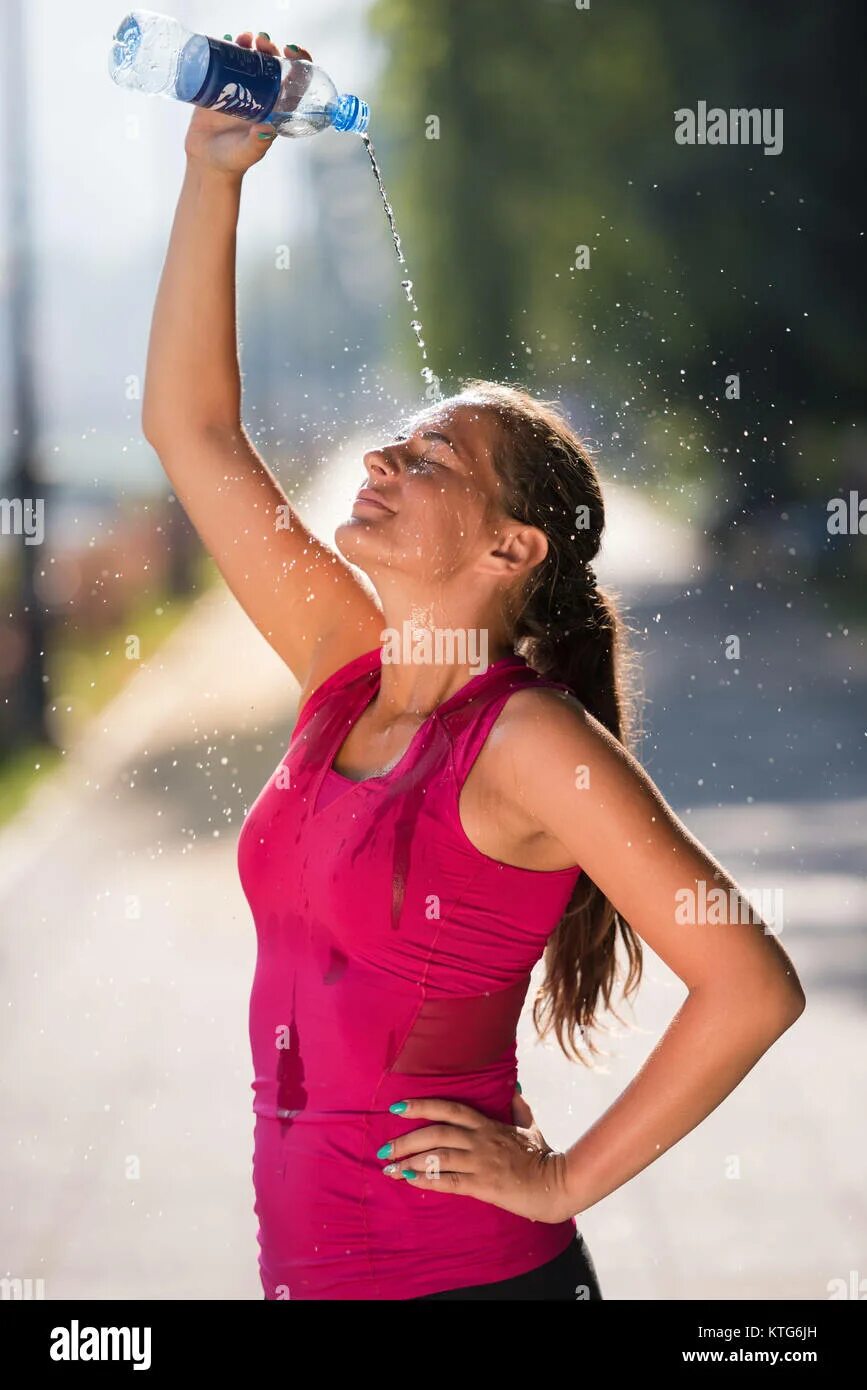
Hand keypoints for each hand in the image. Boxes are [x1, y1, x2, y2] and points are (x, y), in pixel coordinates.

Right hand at [184, 31, 312, 174]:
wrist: (207, 162)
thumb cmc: (234, 160)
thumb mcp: (250, 152)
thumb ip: (259, 141)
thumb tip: (267, 127)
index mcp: (276, 108)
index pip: (294, 80)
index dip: (297, 61)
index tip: (289, 50)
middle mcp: (261, 95)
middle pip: (271, 64)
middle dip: (270, 48)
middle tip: (261, 42)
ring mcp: (241, 88)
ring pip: (250, 59)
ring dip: (250, 44)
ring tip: (244, 39)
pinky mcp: (220, 86)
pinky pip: (226, 61)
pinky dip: (227, 48)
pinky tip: (226, 40)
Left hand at [379, 1089, 575, 1223]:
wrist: (557, 1183)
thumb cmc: (543, 1156)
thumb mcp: (530, 1126)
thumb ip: (518, 1107)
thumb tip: (515, 1087)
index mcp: (488, 1125)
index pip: (449, 1109)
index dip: (422, 1106)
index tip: (397, 1108)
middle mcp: (480, 1140)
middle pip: (436, 1133)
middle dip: (406, 1140)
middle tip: (383, 1148)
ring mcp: (481, 1162)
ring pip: (438, 1157)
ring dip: (410, 1162)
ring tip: (389, 1168)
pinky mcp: (484, 1185)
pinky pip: (449, 1181)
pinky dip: (427, 1180)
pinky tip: (409, 1181)